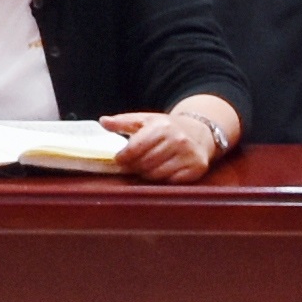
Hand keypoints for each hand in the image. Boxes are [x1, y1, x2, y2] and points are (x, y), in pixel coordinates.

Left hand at [107, 96, 240, 182]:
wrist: (198, 132)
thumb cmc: (166, 127)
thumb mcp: (144, 120)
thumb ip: (122, 122)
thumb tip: (103, 121)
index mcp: (162, 126)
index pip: (135, 148)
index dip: (124, 157)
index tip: (119, 160)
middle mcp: (177, 139)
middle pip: (145, 163)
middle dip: (134, 167)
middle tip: (131, 166)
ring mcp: (188, 154)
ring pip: (156, 174)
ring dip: (146, 174)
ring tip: (145, 168)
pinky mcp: (197, 168)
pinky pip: (171, 181)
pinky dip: (163, 180)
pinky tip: (160, 172)